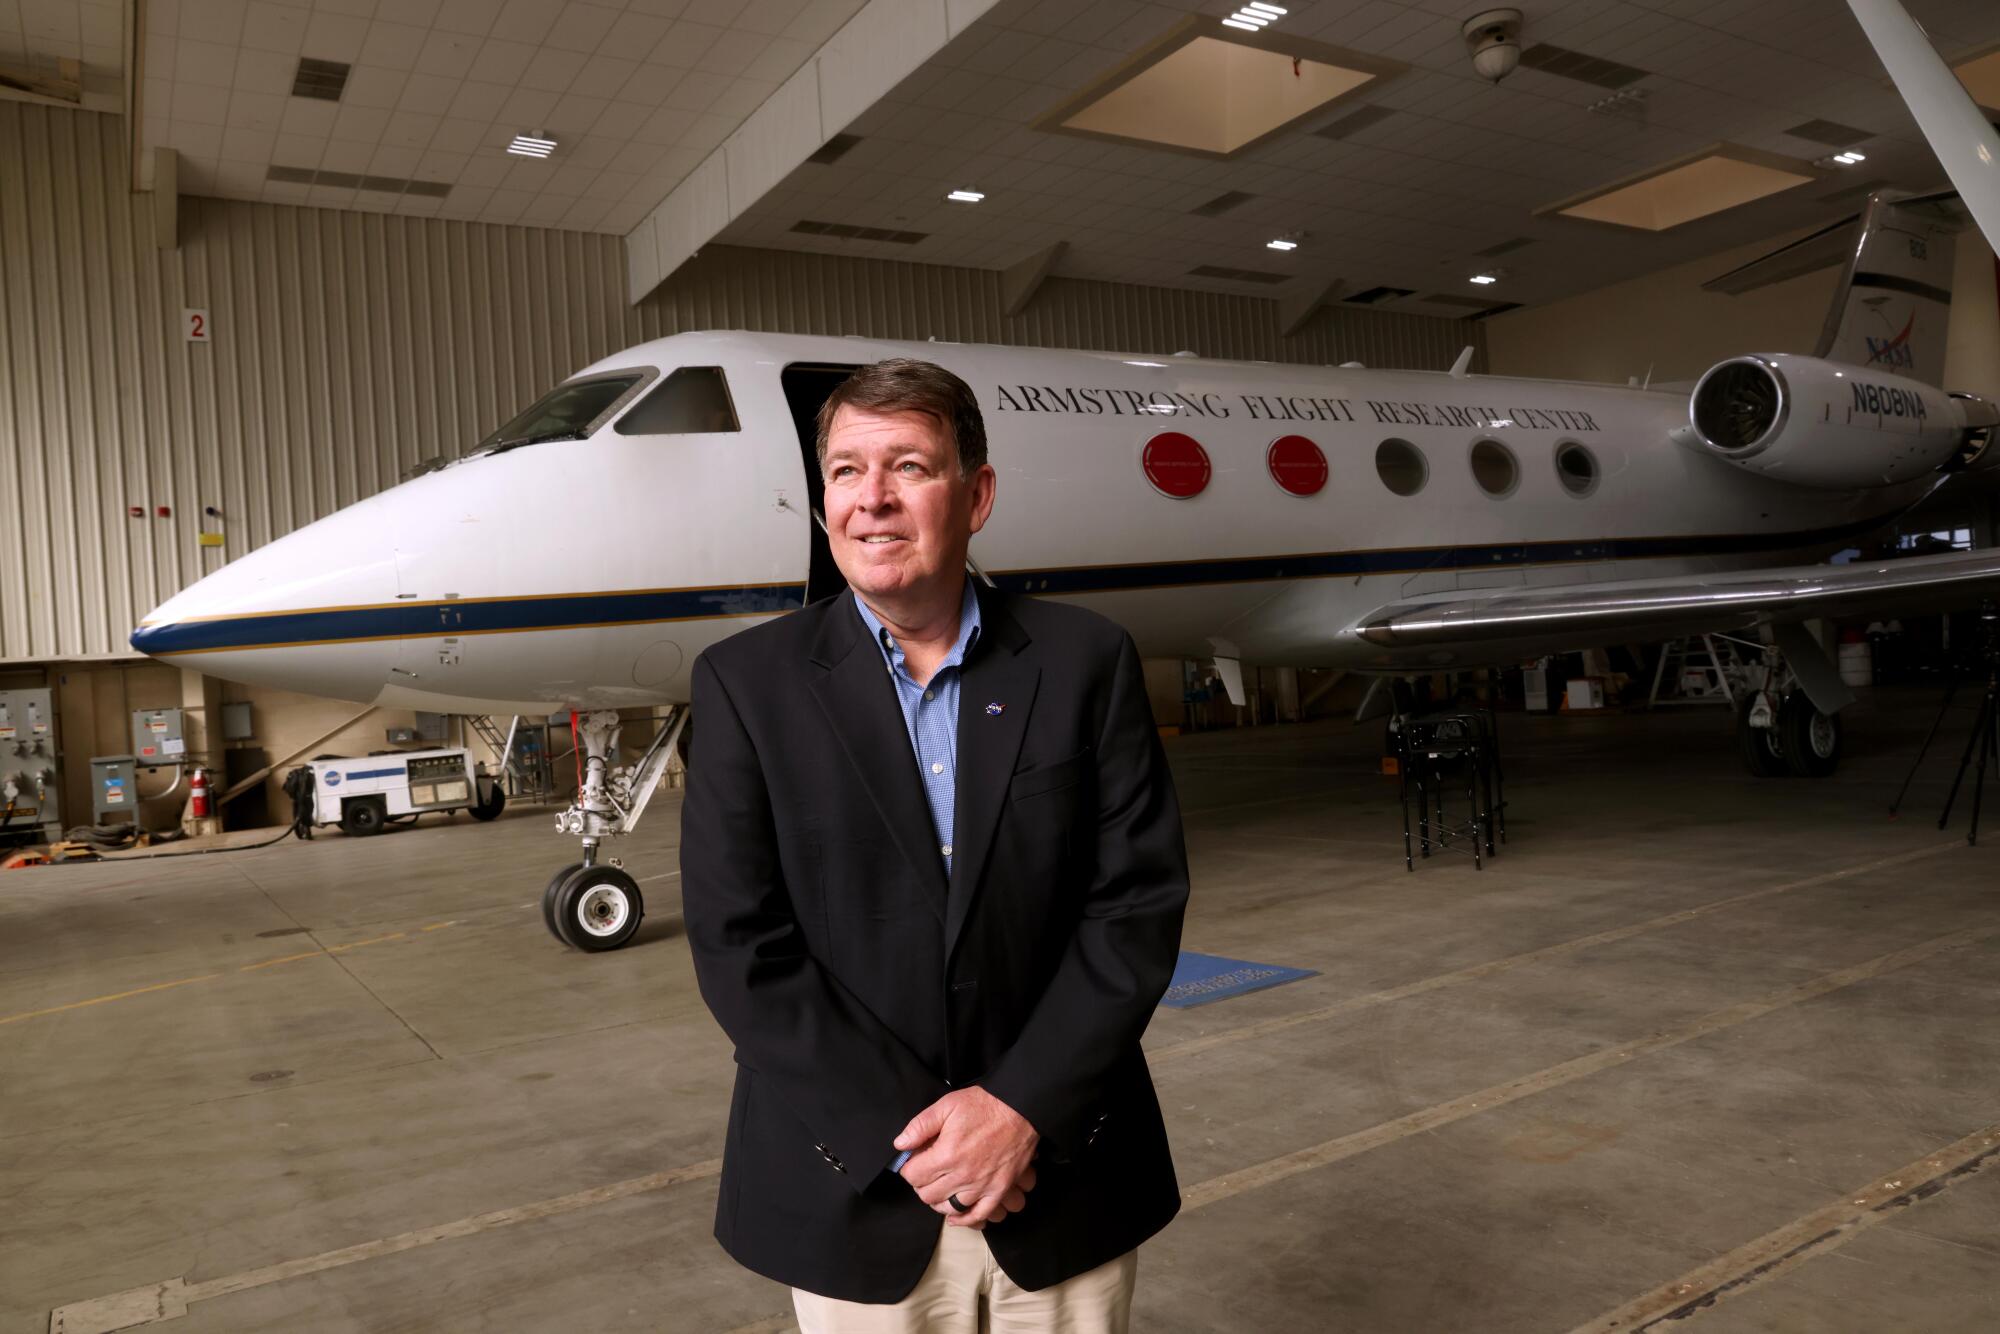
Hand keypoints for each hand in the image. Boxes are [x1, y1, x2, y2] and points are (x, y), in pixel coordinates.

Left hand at [895, 1087, 1038, 1227]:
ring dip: (938, 1201)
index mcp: (947, 1154)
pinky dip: (963, 1219)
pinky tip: (954, 1215)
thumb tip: (901, 1144)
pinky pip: (978, 1215)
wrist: (1021, 1109)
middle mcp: (963, 1175)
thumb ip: (920, 1125)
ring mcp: (982, 1186)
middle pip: (928, 1195)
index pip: (913, 1176)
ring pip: (949, 1208)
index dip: (909, 1168)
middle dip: (921, 1184)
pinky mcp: (998, 1190)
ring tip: (939, 1188)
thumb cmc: (985, 1105)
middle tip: (926, 1172)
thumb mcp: (947, 1105)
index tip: (914, 1161)